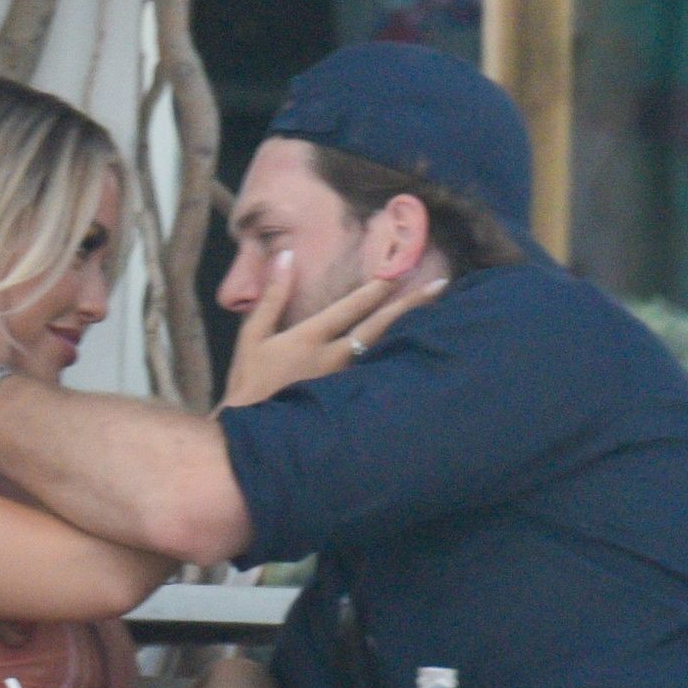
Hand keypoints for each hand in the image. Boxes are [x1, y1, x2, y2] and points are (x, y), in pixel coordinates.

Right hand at [218, 259, 447, 408]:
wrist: (251, 433)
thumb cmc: (247, 382)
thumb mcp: (252, 336)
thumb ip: (272, 295)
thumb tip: (285, 255)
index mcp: (309, 340)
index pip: (350, 308)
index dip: (377, 287)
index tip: (401, 268)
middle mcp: (332, 360)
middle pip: (379, 327)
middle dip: (410, 304)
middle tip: (440, 285)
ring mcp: (341, 381)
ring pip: (382, 350)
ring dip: (408, 329)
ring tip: (434, 312)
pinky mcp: (344, 398)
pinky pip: (375, 371)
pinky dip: (395, 355)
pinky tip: (415, 347)